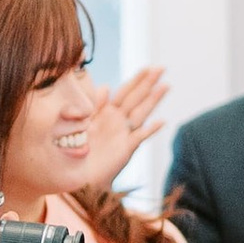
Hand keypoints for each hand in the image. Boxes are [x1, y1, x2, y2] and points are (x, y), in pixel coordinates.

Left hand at [87, 63, 170, 189]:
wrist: (78, 175)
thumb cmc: (78, 150)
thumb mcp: (82, 122)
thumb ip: (94, 104)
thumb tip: (106, 86)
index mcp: (108, 113)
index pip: (125, 92)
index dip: (136, 80)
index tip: (147, 67)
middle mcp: (119, 122)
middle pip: (136, 98)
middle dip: (148, 83)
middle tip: (162, 68)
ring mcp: (124, 134)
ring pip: (141, 112)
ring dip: (153, 99)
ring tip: (165, 86)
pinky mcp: (126, 148)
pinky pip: (140, 137)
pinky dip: (151, 129)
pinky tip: (161, 121)